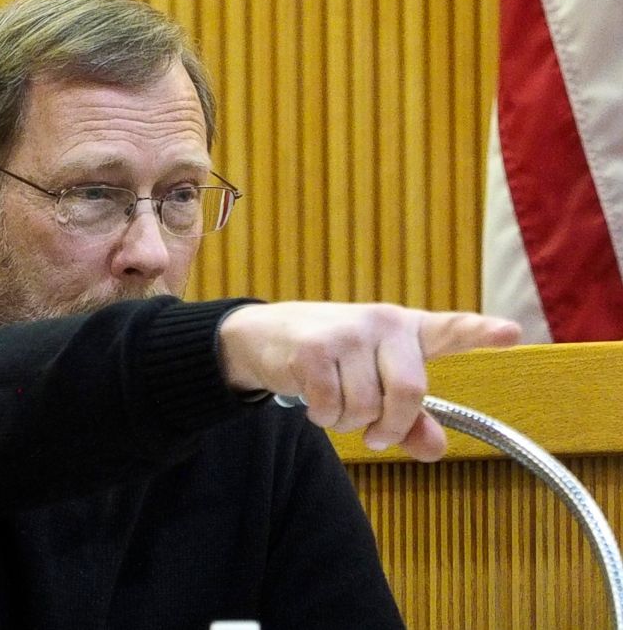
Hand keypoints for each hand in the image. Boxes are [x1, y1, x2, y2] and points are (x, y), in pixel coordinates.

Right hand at [217, 302, 520, 461]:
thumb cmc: (332, 362)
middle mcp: (382, 324)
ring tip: (333, 406)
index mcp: (406, 330)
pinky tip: (313, 401)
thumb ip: (409, 420)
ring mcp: (347, 333)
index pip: (450, 329)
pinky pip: (332, 406)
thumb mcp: (373, 384)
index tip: (512, 333)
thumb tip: (435, 451)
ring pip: (366, 407)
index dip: (482, 333)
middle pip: (409, 392)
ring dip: (347, 423)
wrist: (264, 336)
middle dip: (389, 426)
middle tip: (375, 436)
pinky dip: (322, 417)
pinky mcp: (314, 348)